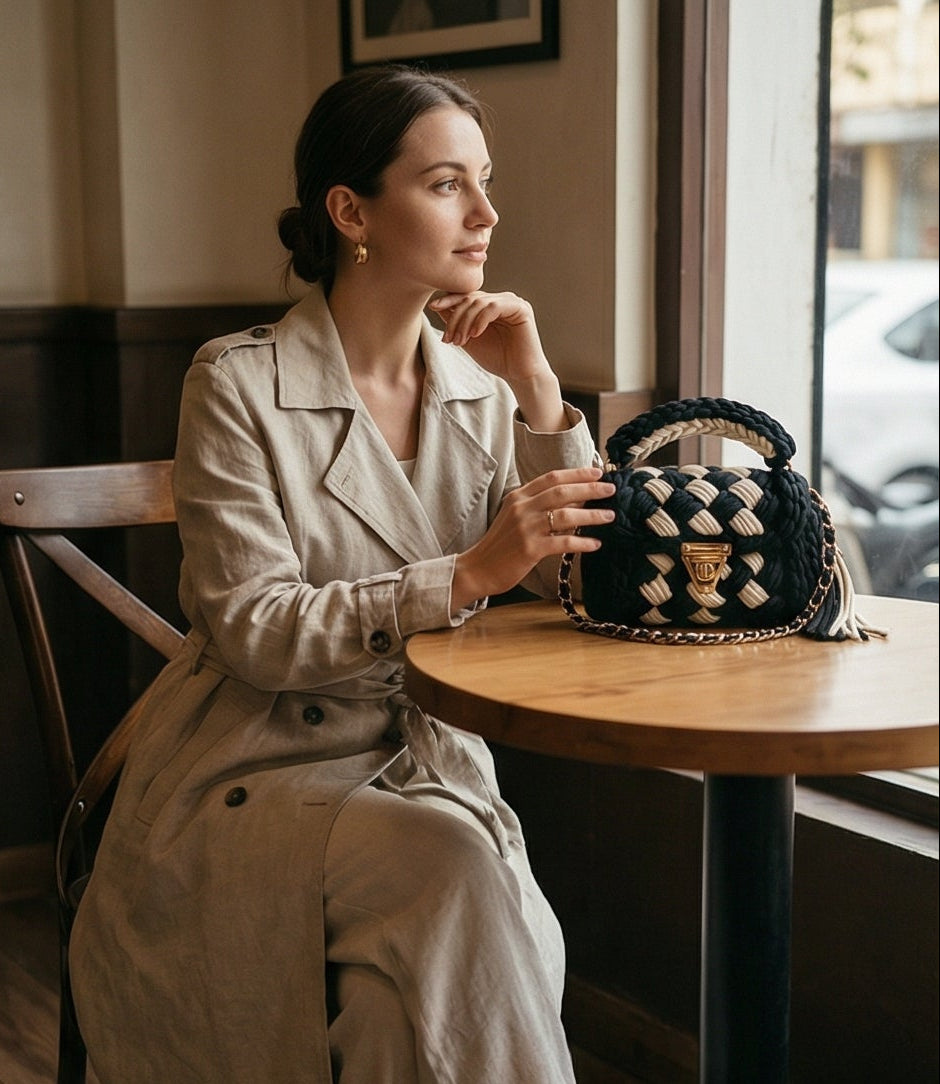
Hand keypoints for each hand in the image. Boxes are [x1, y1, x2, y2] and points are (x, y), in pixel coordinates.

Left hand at [428, 291, 548, 384]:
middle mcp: (501, 300)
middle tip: (449, 339)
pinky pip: (494, 306)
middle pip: (470, 298)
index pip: (466, 295)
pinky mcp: (521, 308)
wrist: (519, 375)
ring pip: (480, 302)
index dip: (448, 299)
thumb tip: (438, 307)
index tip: (433, 308)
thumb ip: (457, 323)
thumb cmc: (497, 359)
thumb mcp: (469, 339)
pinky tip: (475, 335)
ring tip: (461, 342)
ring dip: (465, 322)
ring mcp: (511, 302)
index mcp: (489, 304)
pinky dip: (480, 320)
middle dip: (455, 318)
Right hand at [451, 467, 616, 610]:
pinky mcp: (530, 549)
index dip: (577, 474)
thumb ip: (538, 506)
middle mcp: (522, 508)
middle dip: (590, 488)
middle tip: (611, 489)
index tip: (597, 473)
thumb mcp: (515, 517)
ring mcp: (526, 528)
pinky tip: (595, 544)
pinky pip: (563, 542)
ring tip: (609, 516)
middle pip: (562, 491)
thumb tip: (573, 499)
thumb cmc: (500, 544)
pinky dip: (582, 542)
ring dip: (591, 515)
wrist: (478, 568)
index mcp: (518, 496)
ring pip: (566, 515)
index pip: (551, 477)